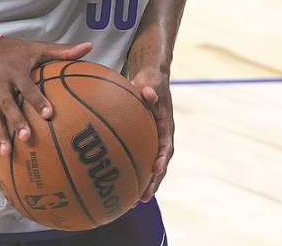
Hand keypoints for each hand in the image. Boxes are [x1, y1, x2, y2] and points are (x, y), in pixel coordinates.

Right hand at [0, 36, 92, 161]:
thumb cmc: (16, 51)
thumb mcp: (38, 47)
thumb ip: (63, 50)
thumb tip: (89, 47)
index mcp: (16, 71)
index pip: (27, 87)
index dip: (37, 100)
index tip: (49, 114)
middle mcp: (0, 86)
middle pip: (7, 106)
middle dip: (16, 122)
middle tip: (26, 138)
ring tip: (6, 153)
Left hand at [130, 66, 173, 201]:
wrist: (149, 80)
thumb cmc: (150, 79)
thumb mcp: (151, 80)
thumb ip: (150, 86)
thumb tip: (148, 93)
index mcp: (166, 125)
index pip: (167, 145)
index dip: (162, 158)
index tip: (156, 169)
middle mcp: (160, 136)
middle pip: (160, 164)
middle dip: (153, 182)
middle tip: (143, 197)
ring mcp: (151, 141)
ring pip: (148, 166)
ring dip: (142, 184)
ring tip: (131, 203)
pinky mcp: (140, 142)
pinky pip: (136, 160)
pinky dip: (129, 173)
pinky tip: (114, 186)